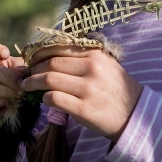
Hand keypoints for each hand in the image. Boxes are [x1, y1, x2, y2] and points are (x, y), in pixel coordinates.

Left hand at [21, 46, 142, 141]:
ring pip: (49, 79)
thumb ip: (82, 56)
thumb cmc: (115, 87)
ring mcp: (88, 89)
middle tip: (26, 75)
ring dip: (33, 83)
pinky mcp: (84, 108)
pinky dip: (44, 97)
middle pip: (51, 63)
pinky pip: (54, 98)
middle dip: (33, 69)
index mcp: (95, 55)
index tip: (31, 59)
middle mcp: (91, 68)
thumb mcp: (104, 64)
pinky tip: (43, 99)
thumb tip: (49, 55)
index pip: (58, 47)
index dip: (39, 53)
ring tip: (27, 86)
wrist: (134, 113)